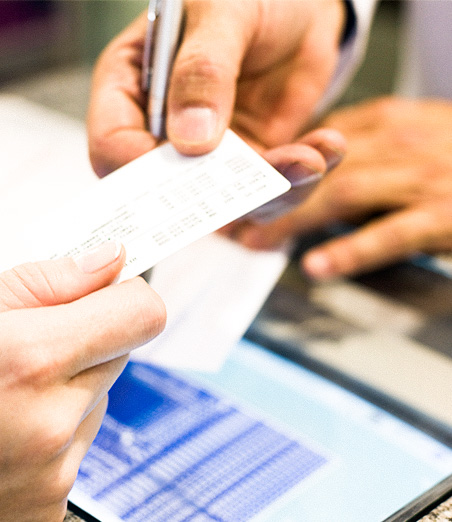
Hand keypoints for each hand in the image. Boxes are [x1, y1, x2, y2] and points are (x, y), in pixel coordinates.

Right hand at [0, 242, 165, 520]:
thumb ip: (36, 283)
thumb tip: (103, 262)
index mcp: (29, 361)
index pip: (139, 312)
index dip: (123, 290)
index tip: (104, 285)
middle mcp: (52, 426)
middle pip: (116, 355)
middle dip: (78, 339)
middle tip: (15, 343)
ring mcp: (53, 477)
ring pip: (93, 403)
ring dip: (58, 390)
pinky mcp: (47, 512)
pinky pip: (71, 450)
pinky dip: (44, 435)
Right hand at [88, 0, 345, 175]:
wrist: (301, 4)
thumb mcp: (222, 12)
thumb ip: (202, 70)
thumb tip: (190, 140)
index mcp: (131, 87)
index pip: (112, 143)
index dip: (136, 167)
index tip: (182, 170)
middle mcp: (163, 129)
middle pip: (166, 188)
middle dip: (214, 194)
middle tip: (257, 185)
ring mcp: (208, 151)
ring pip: (226, 199)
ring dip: (271, 190)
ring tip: (309, 159)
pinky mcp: (251, 159)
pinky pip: (270, 189)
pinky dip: (302, 177)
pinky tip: (326, 146)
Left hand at [232, 97, 451, 278]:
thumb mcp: (409, 138)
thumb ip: (360, 152)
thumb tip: (302, 174)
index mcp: (387, 122)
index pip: (311, 144)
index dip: (268, 170)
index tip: (236, 191)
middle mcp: (401, 142)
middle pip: (317, 169)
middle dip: (267, 198)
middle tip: (231, 221)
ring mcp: (423, 177)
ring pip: (343, 195)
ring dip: (292, 222)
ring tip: (256, 243)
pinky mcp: (445, 214)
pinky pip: (391, 233)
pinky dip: (350, 250)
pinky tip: (317, 265)